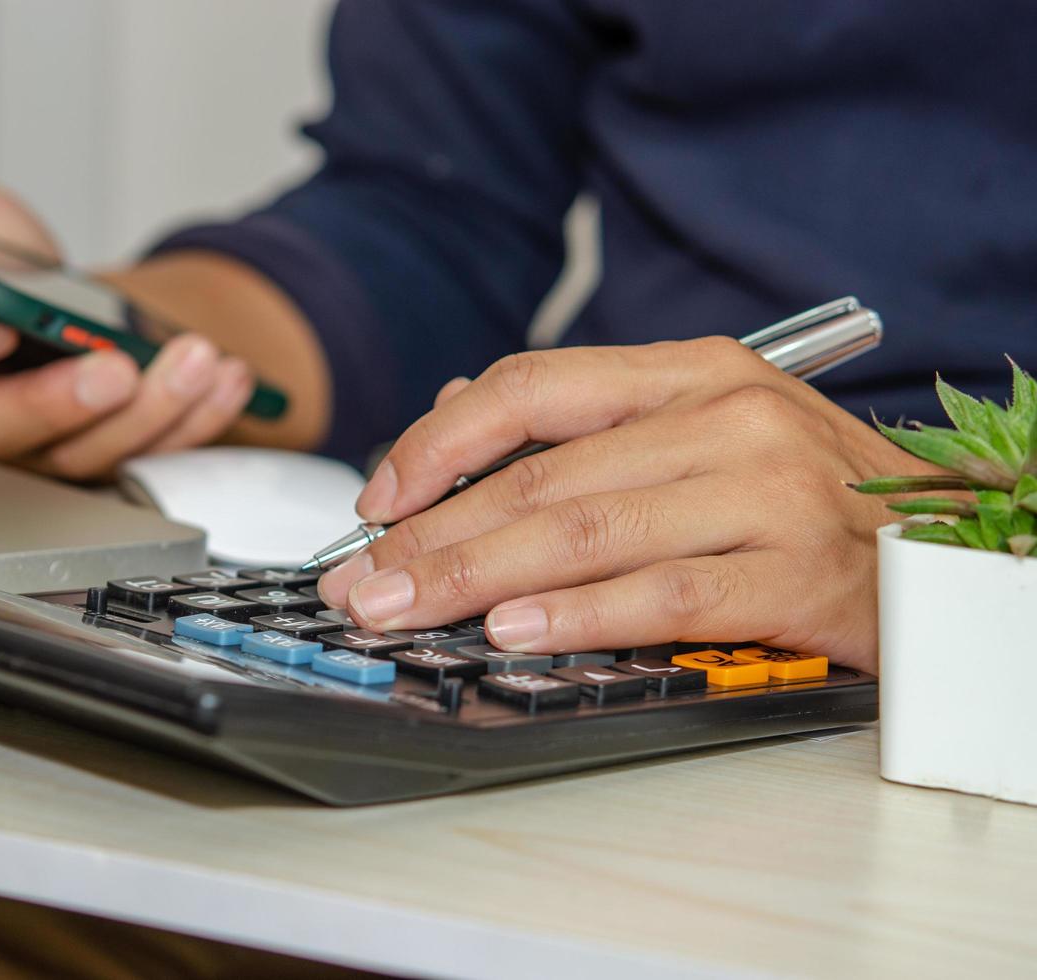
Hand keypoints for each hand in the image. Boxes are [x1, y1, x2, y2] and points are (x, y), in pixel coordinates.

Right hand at [0, 167, 255, 480]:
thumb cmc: (8, 268)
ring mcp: (36, 446)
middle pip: (1, 425)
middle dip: (65, 400)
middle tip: (117, 368)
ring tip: (198, 358)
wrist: (69, 307)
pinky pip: (145, 455)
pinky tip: (228, 381)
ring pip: (83, 453)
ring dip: (151, 409)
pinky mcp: (96, 459)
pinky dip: (195, 420)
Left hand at [316, 338, 940, 672]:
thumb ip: (587, 430)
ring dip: (476, 575)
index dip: (438, 440)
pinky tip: (515, 630)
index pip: (532, 385)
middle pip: (540, 472)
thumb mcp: (704, 435)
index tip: (376, 498)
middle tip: (361, 579)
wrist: (951, 547)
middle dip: (430, 532)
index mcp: (691, 371)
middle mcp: (725, 415)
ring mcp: (765, 489)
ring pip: (585, 530)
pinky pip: (663, 593)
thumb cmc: (809, 497)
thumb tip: (452, 415)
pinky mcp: (795, 573)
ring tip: (404, 608)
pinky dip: (579, 614)